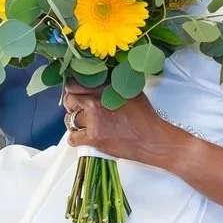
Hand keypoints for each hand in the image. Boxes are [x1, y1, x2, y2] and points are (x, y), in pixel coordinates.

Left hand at [62, 81, 184, 168]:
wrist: (152, 139)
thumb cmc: (144, 116)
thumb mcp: (131, 92)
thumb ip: (112, 86)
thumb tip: (100, 83)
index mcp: (104, 89)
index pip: (75, 85)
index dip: (73, 90)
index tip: (75, 94)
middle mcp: (95, 103)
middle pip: (70, 101)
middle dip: (72, 105)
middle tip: (77, 110)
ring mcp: (93, 121)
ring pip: (70, 120)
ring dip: (73, 122)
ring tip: (80, 124)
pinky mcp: (93, 138)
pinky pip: (73, 138)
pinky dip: (74, 139)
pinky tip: (81, 137)